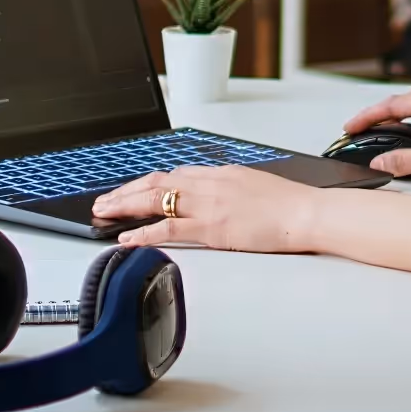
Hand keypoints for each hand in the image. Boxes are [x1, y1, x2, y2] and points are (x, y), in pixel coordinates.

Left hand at [94, 165, 321, 252]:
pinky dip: (144, 233)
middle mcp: (208, 183)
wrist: (306, 212)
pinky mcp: (211, 227)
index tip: (131, 190)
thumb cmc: (289, 203)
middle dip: (125, 191)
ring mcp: (208, 204)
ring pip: (155, 199)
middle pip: (156, 182)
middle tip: (104, 201)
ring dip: (125, 206)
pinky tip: (128, 238)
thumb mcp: (253, 184)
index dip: (146, 182)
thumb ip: (230, 187)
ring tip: (104, 214)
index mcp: (219, 173)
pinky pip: (169, 229)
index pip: (173, 174)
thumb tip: (217, 194)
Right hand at [339, 86, 410, 184]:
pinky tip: (409, 142)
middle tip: (359, 128)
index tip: (350, 127)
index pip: (394, 105)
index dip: (368, 117)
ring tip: (378, 133)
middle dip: (379, 115)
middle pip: (403, 102)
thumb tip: (379, 161)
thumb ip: (404, 160)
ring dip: (397, 121)